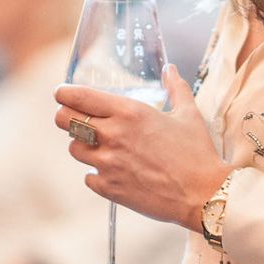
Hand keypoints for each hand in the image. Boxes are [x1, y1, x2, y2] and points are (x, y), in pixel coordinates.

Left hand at [55, 66, 230, 228]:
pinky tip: (112, 171)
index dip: (64, 94)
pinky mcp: (109, 188)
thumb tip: (170, 69)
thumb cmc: (197, 153)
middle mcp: (113, 135)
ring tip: (100, 146)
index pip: (78, 97)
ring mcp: (108, 163)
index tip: (61, 94)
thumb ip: (176, 88)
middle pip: (64, 120)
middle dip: (65, 117)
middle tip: (74, 119)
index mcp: (129, 112)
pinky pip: (88, 176)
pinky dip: (96, 173)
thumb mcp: (188, 114)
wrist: (203, 194)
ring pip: (74, 149)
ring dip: (83, 146)